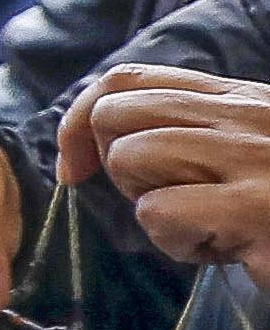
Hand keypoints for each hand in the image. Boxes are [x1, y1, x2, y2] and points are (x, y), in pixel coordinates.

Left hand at [57, 61, 269, 266]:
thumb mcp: (245, 154)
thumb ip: (189, 133)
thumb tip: (98, 138)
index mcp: (241, 98)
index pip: (127, 78)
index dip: (81, 120)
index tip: (77, 167)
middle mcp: (248, 116)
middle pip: (115, 114)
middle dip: (119, 168)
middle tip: (171, 200)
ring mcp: (255, 158)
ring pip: (131, 158)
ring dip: (151, 207)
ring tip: (208, 225)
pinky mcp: (258, 208)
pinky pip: (158, 213)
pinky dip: (177, 243)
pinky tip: (225, 251)